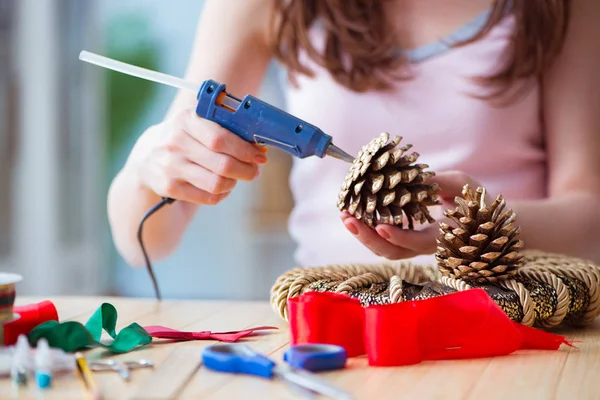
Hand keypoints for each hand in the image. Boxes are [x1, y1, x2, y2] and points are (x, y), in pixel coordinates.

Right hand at [126, 107, 266, 204]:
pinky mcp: (169, 187)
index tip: (259, 156)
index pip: (221, 139)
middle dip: (246, 170)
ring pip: (217, 183)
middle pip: (223, 164)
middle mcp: (176, 143)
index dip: (245, 150)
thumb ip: (225, 128)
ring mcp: (171, 166)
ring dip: (234, 182)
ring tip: (236, 178)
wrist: (147, 156)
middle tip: (254, 171)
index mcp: (186, 120)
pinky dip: (222, 194)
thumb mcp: (197, 122)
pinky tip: (222, 187)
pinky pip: (208, 197)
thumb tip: (257, 145)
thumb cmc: (185, 137)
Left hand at [340, 171, 484, 258]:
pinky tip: (353, 214)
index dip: (400, 237)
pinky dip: (367, 229)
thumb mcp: (462, 184)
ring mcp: (413, 245)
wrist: (479, 217)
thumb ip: (440, 182)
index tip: (381, 227)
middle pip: (393, 251)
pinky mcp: (405, 238)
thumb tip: (416, 177)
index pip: (418, 243)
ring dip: (362, 234)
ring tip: (345, 216)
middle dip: (368, 238)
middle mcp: (425, 246)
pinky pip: (383, 239)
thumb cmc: (474, 200)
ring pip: (384, 248)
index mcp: (443, 237)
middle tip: (348, 220)